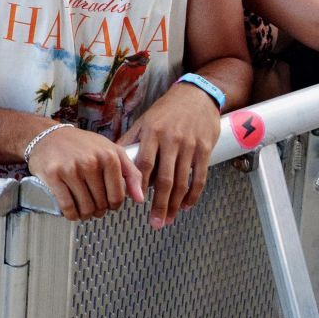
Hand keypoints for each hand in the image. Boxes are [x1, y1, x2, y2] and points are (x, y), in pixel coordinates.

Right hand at [26, 124, 144, 220]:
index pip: (117, 196)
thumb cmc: (80, 144)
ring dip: (86, 215)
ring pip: (85, 208)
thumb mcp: (110, 150)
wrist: (48, 136)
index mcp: (108, 156)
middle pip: (101, 204)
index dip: (114, 205)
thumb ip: (131, 172)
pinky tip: (72, 212)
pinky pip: (68, 206)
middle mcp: (91, 161)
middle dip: (99, 210)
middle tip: (94, 206)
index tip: (109, 204)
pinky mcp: (54, 175)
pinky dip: (72, 215)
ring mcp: (71, 168)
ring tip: (84, 210)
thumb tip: (140, 198)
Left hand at [120, 79, 221, 228]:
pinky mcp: (205, 149)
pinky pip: (199, 177)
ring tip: (169, 219)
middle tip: (155, 223)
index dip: (139, 185)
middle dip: (160, 204)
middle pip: (165, 179)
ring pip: (182, 181)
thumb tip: (113, 158)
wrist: (197, 95)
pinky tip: (187, 205)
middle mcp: (171, 140)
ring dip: (176, 204)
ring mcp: (190, 146)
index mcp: (152, 132)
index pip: (144, 164)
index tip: (134, 202)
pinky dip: (194, 194)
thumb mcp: (145, 119)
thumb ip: (131, 140)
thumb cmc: (168, 108)